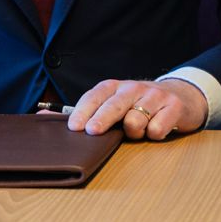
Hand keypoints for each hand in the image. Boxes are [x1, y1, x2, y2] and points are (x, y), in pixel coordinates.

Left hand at [67, 78, 208, 140]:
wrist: (181, 97)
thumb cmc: (138, 105)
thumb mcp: (111, 104)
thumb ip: (80, 112)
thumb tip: (39, 116)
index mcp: (114, 87)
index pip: (95, 96)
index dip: (83, 111)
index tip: (74, 127)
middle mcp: (134, 88)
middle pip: (114, 104)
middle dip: (102, 118)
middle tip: (92, 132)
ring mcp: (155, 95)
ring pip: (136, 118)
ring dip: (133, 131)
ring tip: (136, 130)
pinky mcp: (173, 106)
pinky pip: (158, 127)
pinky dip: (154, 134)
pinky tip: (155, 130)